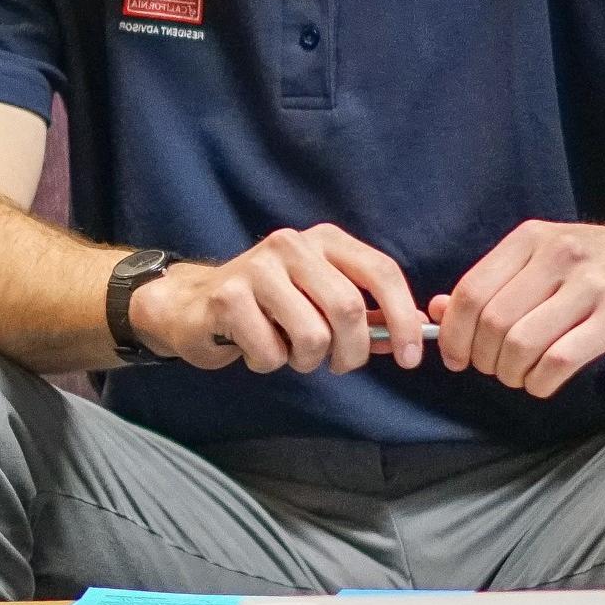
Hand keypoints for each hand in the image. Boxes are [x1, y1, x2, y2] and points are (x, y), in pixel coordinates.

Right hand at [127, 226, 427, 373]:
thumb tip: (411, 333)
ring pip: (313, 336)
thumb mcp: (320, 301)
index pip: (381, 271)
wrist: (193, 305)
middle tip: (337, 365)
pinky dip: (268, 363)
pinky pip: (271, 353)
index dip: (402, 319)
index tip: (411, 358)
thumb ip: (365, 316)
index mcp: (325, 240)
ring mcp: (258, 267)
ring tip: (287, 350)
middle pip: (349, 309)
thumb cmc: (268, 306)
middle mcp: (292, 244)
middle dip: (351, 352)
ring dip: (306, 361)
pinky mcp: (228, 297)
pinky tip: (254, 346)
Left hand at [432, 221, 604, 396]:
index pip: (471, 291)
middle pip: (493, 321)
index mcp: (531, 238)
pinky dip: (539, 382)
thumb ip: (495, 283)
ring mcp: (589, 285)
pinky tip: (540, 383)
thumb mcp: (548, 259)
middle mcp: (558, 255)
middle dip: (482, 358)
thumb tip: (436, 310)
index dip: (454, 332)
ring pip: (522, 343)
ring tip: (518, 376)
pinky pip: (559, 361)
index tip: (454, 357)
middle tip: (491, 370)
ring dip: (510, 372)